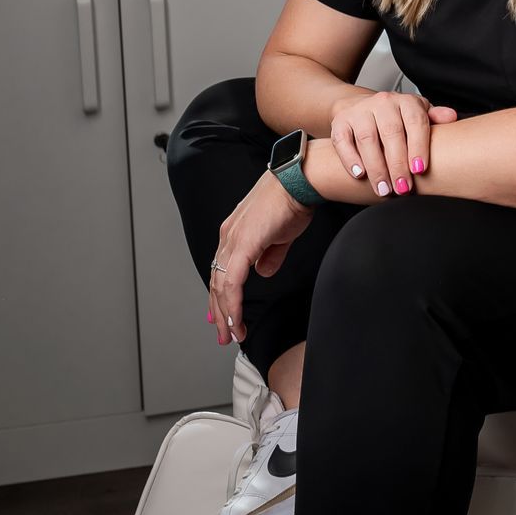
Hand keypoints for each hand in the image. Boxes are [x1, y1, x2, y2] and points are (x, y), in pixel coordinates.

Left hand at [207, 172, 314, 346]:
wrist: (298, 181)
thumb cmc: (293, 199)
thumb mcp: (280, 234)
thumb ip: (270, 255)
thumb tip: (264, 271)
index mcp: (235, 232)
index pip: (221, 270)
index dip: (220, 295)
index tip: (221, 315)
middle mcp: (228, 236)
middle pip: (216, 281)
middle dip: (220, 312)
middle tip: (225, 334)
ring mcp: (232, 240)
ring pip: (221, 286)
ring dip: (226, 314)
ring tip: (232, 333)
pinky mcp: (242, 245)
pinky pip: (232, 283)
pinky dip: (233, 304)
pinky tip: (237, 320)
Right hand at [328, 88, 456, 196]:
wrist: (361, 107)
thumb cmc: (396, 118)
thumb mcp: (417, 115)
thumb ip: (434, 118)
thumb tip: (451, 117)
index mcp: (406, 102)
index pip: (415, 121)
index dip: (418, 146)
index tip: (420, 169)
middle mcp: (383, 103)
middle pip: (391, 133)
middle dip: (397, 164)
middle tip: (403, 188)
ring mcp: (360, 111)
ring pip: (367, 139)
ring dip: (376, 167)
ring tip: (384, 189)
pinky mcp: (340, 122)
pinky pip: (343, 141)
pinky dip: (351, 159)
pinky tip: (360, 175)